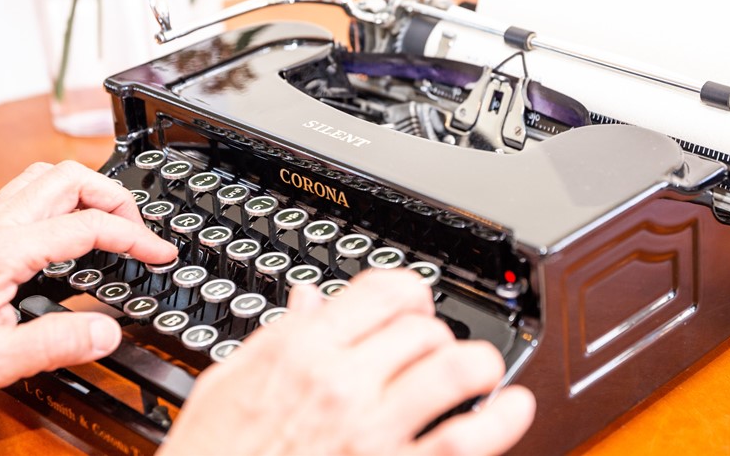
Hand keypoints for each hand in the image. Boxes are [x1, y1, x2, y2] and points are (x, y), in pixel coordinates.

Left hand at [0, 161, 176, 408]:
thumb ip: (56, 344)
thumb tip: (109, 330)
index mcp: (2, 251)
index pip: (87, 225)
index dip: (134, 237)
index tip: (159, 254)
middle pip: (69, 177)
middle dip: (115, 197)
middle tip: (138, 231)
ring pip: (46, 177)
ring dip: (88, 191)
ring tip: (111, 223)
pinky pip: (28, 193)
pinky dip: (63, 200)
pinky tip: (71, 232)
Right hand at [162, 270, 535, 455]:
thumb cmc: (214, 455)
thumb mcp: (229, 381)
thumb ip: (280, 335)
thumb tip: (309, 299)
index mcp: (301, 351)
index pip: (383, 290)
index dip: (410, 291)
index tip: (412, 303)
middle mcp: (343, 385)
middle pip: (423, 328)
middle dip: (435, 333)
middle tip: (433, 347)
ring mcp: (372, 432)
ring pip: (455, 371)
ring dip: (477, 364)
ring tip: (479, 369)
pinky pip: (464, 442)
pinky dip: (502, 421)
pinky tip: (515, 408)